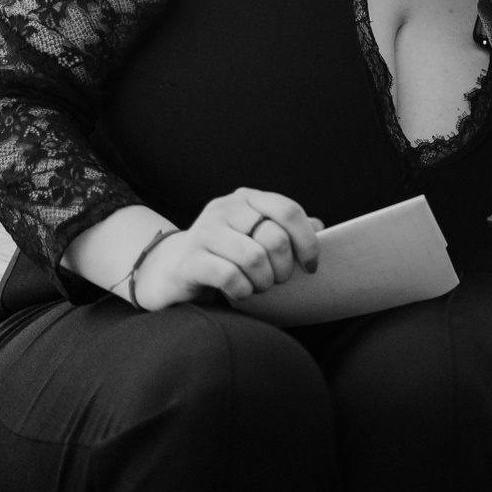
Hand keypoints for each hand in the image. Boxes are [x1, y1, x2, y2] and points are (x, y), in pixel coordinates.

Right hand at [134, 189, 322, 309]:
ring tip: (258, 286)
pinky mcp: (190, 260)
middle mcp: (224, 208)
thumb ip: (286, 230)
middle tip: (277, 280)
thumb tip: (320, 228)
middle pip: (274, 237)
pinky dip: (243, 291)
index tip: (311, 266)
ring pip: (254, 258)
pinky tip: (239, 292)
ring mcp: (204, 232)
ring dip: (263, 281)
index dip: (307, 241)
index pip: (288, 210)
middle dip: (283, 267)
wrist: (172, 270)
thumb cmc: (226, 255)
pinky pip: (230, 277)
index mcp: (246, 198)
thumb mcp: (256, 237)